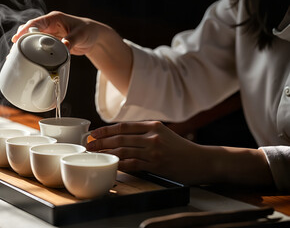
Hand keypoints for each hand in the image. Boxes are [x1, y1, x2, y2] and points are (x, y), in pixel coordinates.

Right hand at [12, 11, 101, 55]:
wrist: (93, 37)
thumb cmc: (88, 32)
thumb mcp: (81, 35)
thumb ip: (72, 40)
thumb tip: (64, 46)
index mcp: (54, 19)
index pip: (36, 23)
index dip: (25, 30)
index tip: (17, 39)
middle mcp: (49, 25)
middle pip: (30, 31)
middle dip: (21, 40)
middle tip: (14, 52)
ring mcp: (48, 34)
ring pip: (32, 39)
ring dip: (24, 47)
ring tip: (15, 57)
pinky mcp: (50, 42)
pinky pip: (38, 46)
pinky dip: (32, 51)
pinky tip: (26, 59)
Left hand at [87, 121, 273, 186]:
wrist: (201, 160)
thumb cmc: (180, 148)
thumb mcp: (163, 133)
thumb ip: (144, 132)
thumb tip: (120, 135)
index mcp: (153, 125)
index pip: (123, 126)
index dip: (105, 130)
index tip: (94, 134)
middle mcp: (152, 136)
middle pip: (120, 138)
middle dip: (101, 142)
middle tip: (89, 145)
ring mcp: (154, 151)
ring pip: (124, 151)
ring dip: (107, 153)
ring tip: (95, 155)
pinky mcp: (157, 165)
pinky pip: (133, 165)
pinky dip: (120, 165)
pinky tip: (111, 166)